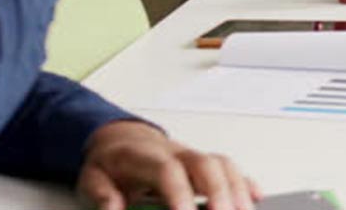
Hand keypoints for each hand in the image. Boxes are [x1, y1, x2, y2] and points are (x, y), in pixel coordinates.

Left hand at [78, 120, 260, 209]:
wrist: (119, 141)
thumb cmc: (109, 164)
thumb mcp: (91, 178)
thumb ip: (100, 195)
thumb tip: (113, 208)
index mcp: (144, 156)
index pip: (168, 170)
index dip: (180, 194)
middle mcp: (174, 153)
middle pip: (205, 164)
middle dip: (219, 192)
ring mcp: (192, 157)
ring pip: (222, 164)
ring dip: (237, 189)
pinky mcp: (203, 166)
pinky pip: (230, 169)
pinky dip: (245, 183)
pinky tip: (254, 199)